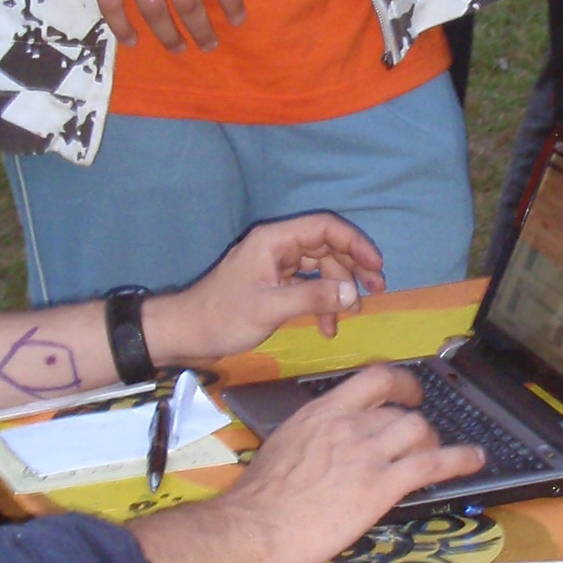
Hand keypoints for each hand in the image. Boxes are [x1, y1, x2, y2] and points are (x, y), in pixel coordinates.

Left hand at [153, 216, 387, 358]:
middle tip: (376, 290)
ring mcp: (275, 265)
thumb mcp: (269, 308)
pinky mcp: (273, 285)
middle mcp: (277, 247)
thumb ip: (312, 298)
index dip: (355, 243)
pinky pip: (307, 286)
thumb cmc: (221, 317)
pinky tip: (328, 327)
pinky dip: (321, 303)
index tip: (376, 266)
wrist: (186, 334)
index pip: (325, 228)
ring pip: (320, 268)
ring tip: (352, 315)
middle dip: (353, 268)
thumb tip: (353, 293)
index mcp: (274, 240)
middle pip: (327, 247)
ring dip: (338, 290)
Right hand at [223, 364, 483, 562]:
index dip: (401, 383)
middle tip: (419, 442)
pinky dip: (460, 459)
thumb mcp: (285, 447)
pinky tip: (474, 459)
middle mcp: (349, 424)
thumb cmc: (260, 496)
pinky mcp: (382, 484)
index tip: (408, 392)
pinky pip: (433, 464)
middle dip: (414, 426)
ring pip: (419, 431)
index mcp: (322, 412)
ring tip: (437, 455)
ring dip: (433, 442)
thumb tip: (328, 444)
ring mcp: (367, 453)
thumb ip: (314, 438)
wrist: (256, 525)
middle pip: (399, 412)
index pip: (373, 379)